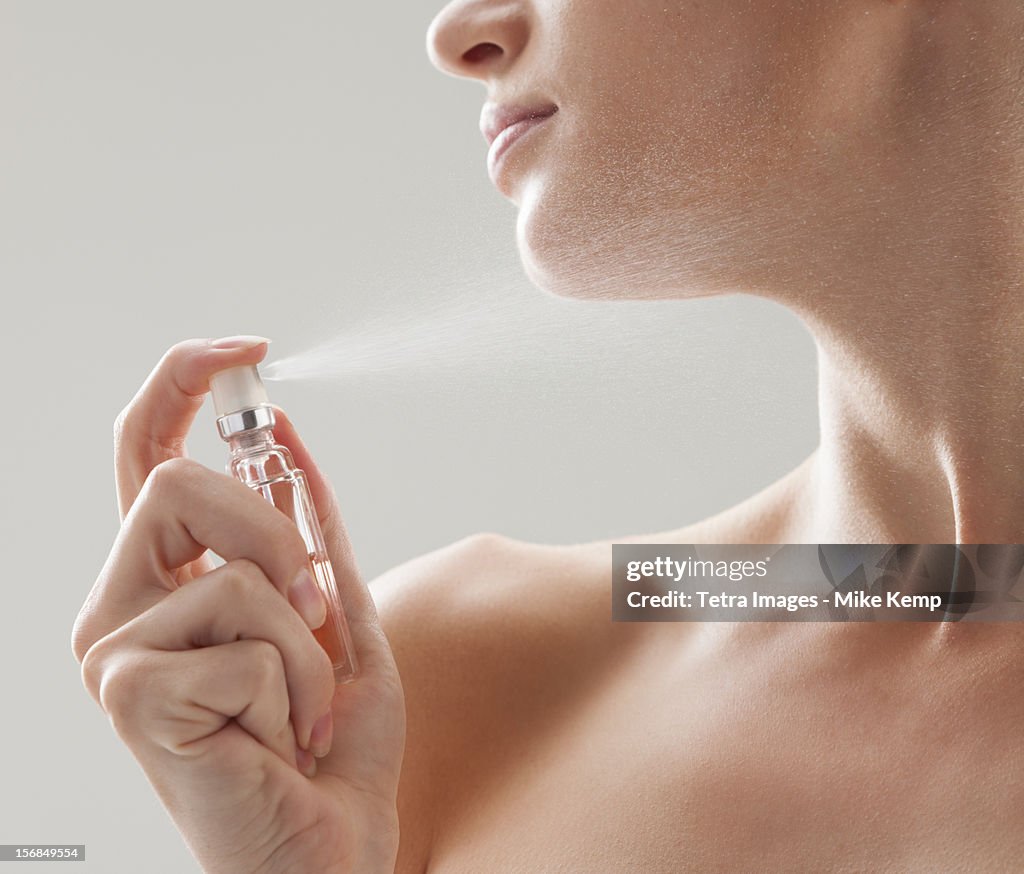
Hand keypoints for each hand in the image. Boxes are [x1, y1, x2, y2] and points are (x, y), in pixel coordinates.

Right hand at [71, 338, 405, 873]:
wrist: (327, 846)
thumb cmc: (324, 740)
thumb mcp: (332, 614)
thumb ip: (307, 527)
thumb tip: (286, 435)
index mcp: (162, 583)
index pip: (142, 456)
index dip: (179, 386)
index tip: (241, 351)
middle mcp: (120, 608)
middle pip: (177, 482)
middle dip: (276, 540)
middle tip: (307, 612)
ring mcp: (113, 652)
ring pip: (235, 570)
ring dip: (304, 642)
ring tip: (296, 705)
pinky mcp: (129, 696)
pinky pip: (247, 639)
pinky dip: (295, 688)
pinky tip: (276, 737)